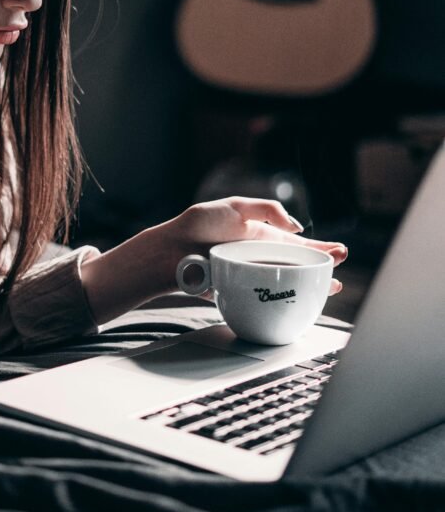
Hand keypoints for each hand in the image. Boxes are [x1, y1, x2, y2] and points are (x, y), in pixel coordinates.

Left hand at [167, 196, 346, 296]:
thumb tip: (296, 228)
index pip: (296, 243)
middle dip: (320, 267)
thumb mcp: (236, 206)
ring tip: (329, 288)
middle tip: (340, 269)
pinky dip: (283, 303)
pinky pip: (266, 299)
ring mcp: (250, 275)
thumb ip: (267, 210)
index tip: (339, 252)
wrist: (170, 250)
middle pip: (296, 265)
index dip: (319, 248)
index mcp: (260, 236)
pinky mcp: (239, 292)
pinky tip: (298, 305)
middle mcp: (259, 257)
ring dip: (308, 287)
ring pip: (285, 284)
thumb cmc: (199, 224)